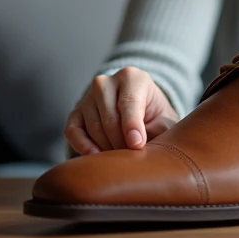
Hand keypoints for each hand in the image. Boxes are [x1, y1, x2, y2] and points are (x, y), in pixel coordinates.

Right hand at [65, 67, 179, 154]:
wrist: (141, 112)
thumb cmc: (155, 117)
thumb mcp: (165, 120)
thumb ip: (158, 130)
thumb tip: (138, 145)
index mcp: (132, 77)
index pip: (129, 102)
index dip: (132, 126)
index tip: (137, 145)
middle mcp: (106, 83)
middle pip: (110, 118)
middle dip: (121, 143)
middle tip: (133, 159)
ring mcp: (88, 97)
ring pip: (94, 127)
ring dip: (107, 148)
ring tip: (122, 159)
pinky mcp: (76, 113)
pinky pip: (73, 131)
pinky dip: (82, 146)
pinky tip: (96, 158)